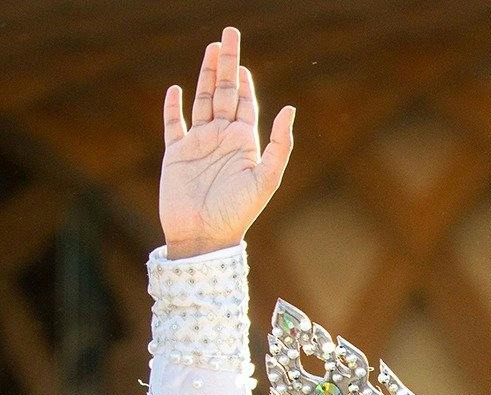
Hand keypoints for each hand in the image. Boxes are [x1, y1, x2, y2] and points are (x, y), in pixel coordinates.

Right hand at [160, 27, 293, 258]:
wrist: (204, 236)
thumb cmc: (238, 212)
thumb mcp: (265, 179)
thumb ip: (279, 145)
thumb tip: (290, 109)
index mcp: (245, 144)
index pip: (246, 104)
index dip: (244, 81)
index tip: (242, 60)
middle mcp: (222, 140)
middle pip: (223, 93)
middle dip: (226, 65)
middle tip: (228, 34)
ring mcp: (198, 145)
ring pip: (202, 101)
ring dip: (205, 75)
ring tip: (210, 50)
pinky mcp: (175, 154)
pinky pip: (173, 125)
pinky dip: (173, 107)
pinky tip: (177, 90)